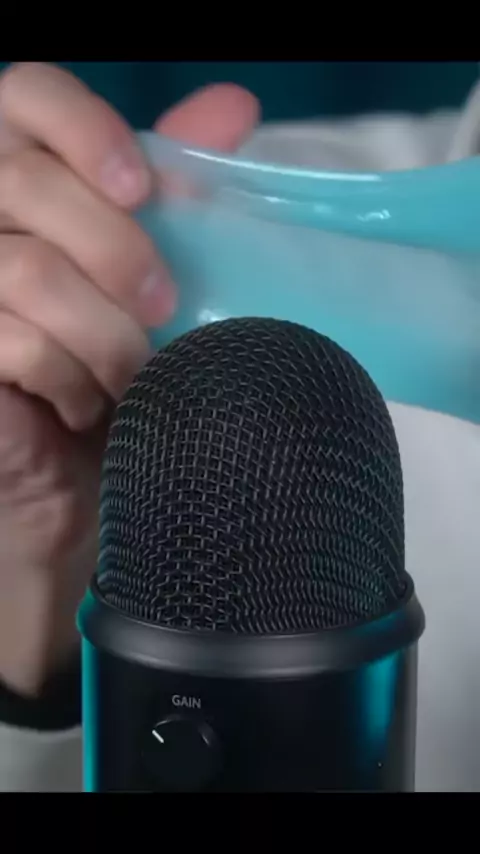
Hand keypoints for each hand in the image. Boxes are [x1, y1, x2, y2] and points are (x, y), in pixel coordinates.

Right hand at [0, 63, 258, 694]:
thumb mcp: (155, 275)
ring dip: (103, 333)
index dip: (82, 127)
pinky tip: (87, 406)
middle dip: (114, 249)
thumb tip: (232, 105)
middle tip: (164, 306)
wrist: (86, 476)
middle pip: (25, 179)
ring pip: (28, 270)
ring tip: (134, 376)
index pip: (25, 94)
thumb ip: (176, 193)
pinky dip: (69, 378)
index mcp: (28, 182)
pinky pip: (14, 338)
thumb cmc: (123, 370)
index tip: (142, 188)